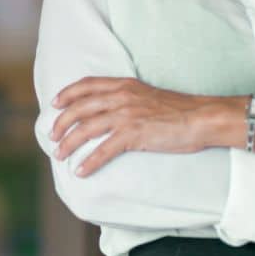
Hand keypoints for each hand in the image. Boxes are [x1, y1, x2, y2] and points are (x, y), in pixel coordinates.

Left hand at [49, 77, 211, 176]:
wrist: (201, 117)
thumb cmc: (181, 110)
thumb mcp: (150, 96)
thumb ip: (131, 99)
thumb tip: (115, 111)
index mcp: (126, 85)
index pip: (88, 84)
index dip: (69, 93)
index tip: (56, 104)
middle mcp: (122, 96)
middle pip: (80, 107)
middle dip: (62, 122)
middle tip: (53, 136)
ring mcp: (127, 114)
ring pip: (86, 128)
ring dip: (69, 143)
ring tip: (59, 155)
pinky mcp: (134, 133)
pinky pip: (103, 149)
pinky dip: (89, 161)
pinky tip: (81, 170)